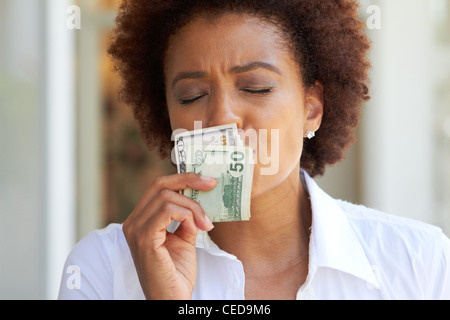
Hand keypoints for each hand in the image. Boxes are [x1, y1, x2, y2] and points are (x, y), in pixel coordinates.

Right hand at [122, 172, 215, 299]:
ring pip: (167, 197)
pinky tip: (196, 228)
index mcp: (141, 220)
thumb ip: (186, 218)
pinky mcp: (144, 239)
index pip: (158, 187)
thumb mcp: (184, 238)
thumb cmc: (177, 273)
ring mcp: (136, 230)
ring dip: (193, 207)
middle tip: (212, 186)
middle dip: (189, 181)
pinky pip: (168, 212)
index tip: (207, 180)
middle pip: (160, 185)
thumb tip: (198, 199)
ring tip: (205, 224)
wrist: (172, 299)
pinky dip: (187, 215)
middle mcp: (133, 222)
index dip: (183, 178)